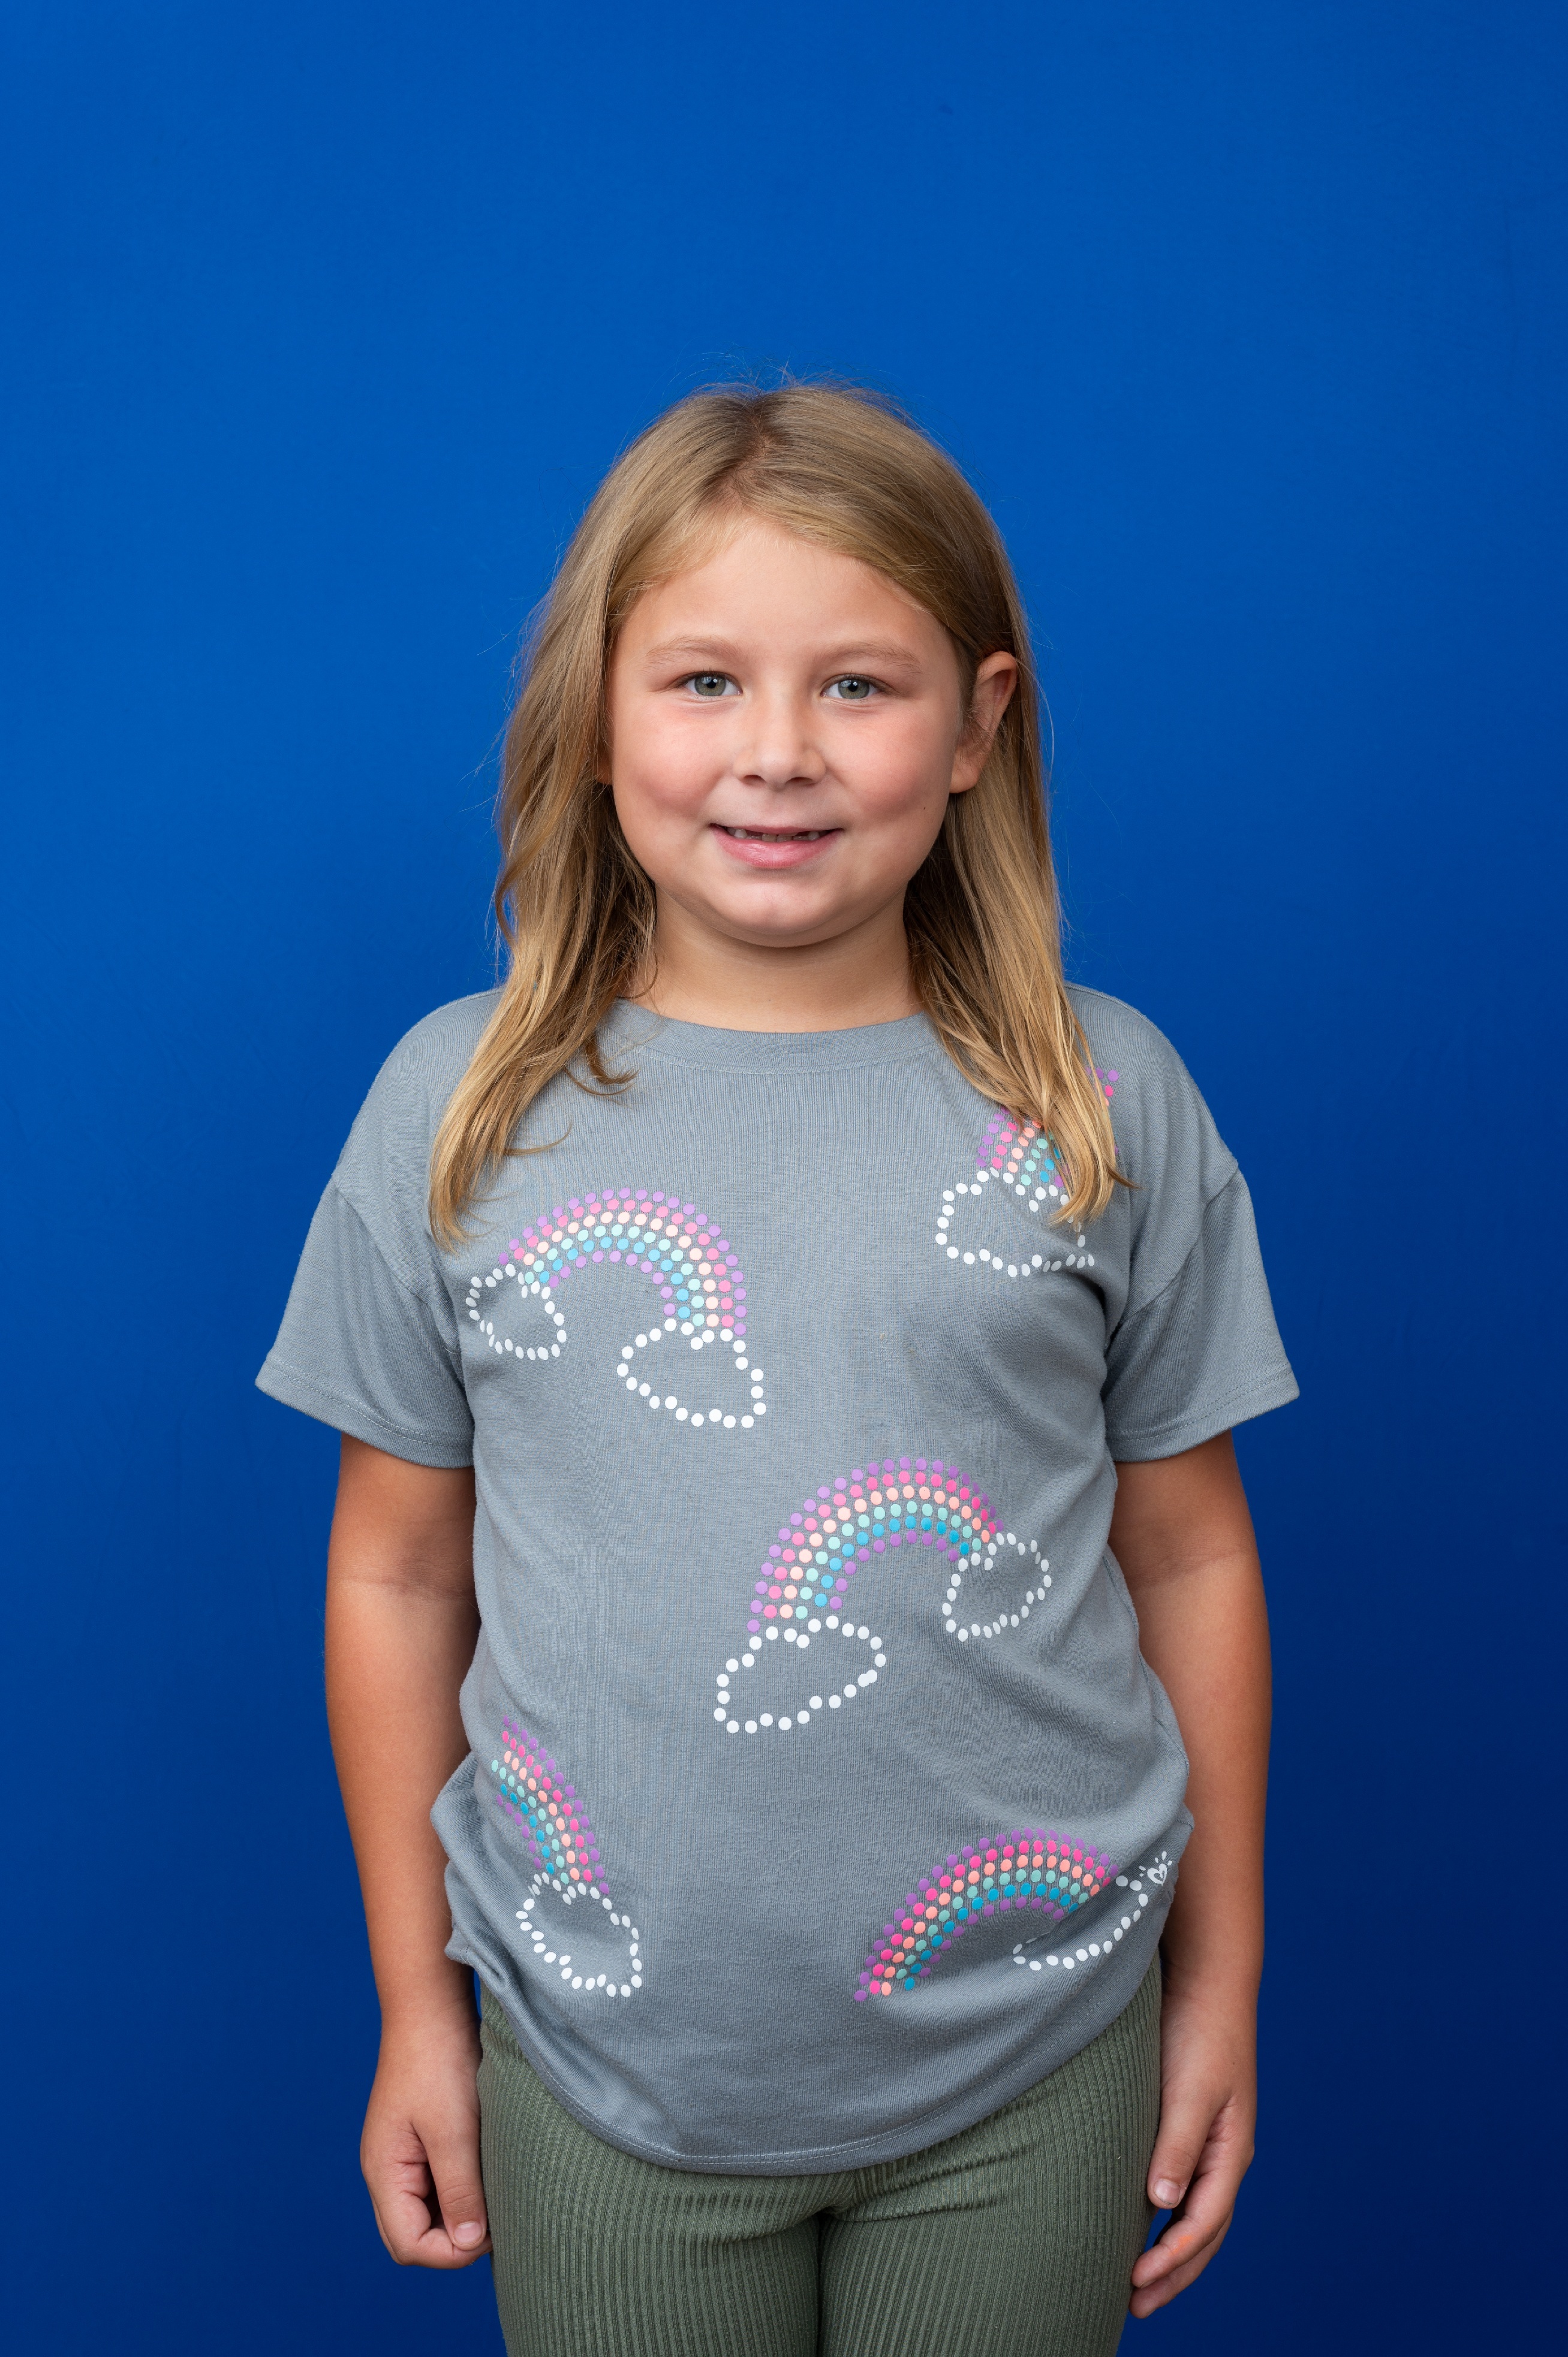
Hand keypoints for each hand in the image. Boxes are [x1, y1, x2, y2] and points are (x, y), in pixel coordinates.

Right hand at [360, 2003, 491, 2267]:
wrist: (431, 2007)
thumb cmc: (439, 2063)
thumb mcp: (454, 2131)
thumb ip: (459, 2191)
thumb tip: (470, 2244)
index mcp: (384, 2173)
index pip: (408, 2245)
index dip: (450, 2251)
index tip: (491, 2229)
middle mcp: (386, 2170)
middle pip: (413, 2235)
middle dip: (455, 2238)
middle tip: (497, 2216)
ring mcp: (401, 2155)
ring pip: (428, 2211)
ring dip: (461, 2211)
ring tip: (496, 2191)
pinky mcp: (419, 2139)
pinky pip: (436, 2183)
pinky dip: (462, 2187)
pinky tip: (487, 2170)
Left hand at [1129, 1974, 1256, 2318]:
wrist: (1207, 1980)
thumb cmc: (1200, 2031)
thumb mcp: (1189, 2089)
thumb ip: (1177, 2145)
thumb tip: (1163, 2203)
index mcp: (1231, 2153)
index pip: (1203, 2225)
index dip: (1171, 2260)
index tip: (1135, 2284)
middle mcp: (1225, 2155)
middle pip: (1203, 2233)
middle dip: (1173, 2273)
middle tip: (1135, 2307)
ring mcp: (1211, 2142)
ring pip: (1194, 2215)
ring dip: (1171, 2252)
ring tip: (1137, 2283)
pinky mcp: (1190, 2124)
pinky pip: (1181, 2186)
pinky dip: (1165, 2216)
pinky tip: (1140, 2223)